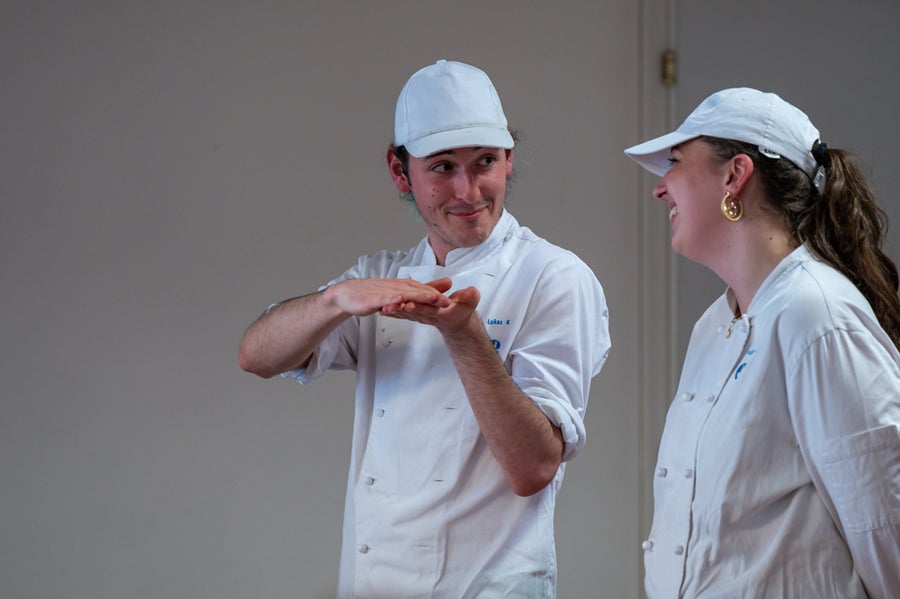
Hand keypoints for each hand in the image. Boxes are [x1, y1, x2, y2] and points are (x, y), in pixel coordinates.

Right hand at [330, 278, 450, 316]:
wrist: (350, 294)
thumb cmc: (375, 294)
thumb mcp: (400, 292)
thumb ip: (421, 290)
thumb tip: (443, 286)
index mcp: (406, 285)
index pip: (427, 289)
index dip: (442, 294)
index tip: (458, 299)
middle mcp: (399, 286)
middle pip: (420, 291)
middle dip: (436, 295)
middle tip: (452, 301)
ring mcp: (388, 292)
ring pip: (407, 294)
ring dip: (420, 296)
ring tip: (434, 299)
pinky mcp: (376, 299)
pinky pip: (387, 299)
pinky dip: (395, 300)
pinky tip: (402, 301)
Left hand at [381, 277, 480, 334]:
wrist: (458, 322)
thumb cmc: (463, 311)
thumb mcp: (471, 302)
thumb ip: (471, 296)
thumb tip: (472, 291)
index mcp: (440, 311)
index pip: (427, 308)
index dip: (418, 306)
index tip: (408, 303)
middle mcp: (429, 315)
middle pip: (412, 312)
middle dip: (400, 309)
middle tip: (387, 307)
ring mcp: (422, 316)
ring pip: (405, 314)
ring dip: (393, 312)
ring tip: (381, 309)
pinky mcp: (417, 315)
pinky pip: (403, 314)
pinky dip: (394, 312)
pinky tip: (383, 310)